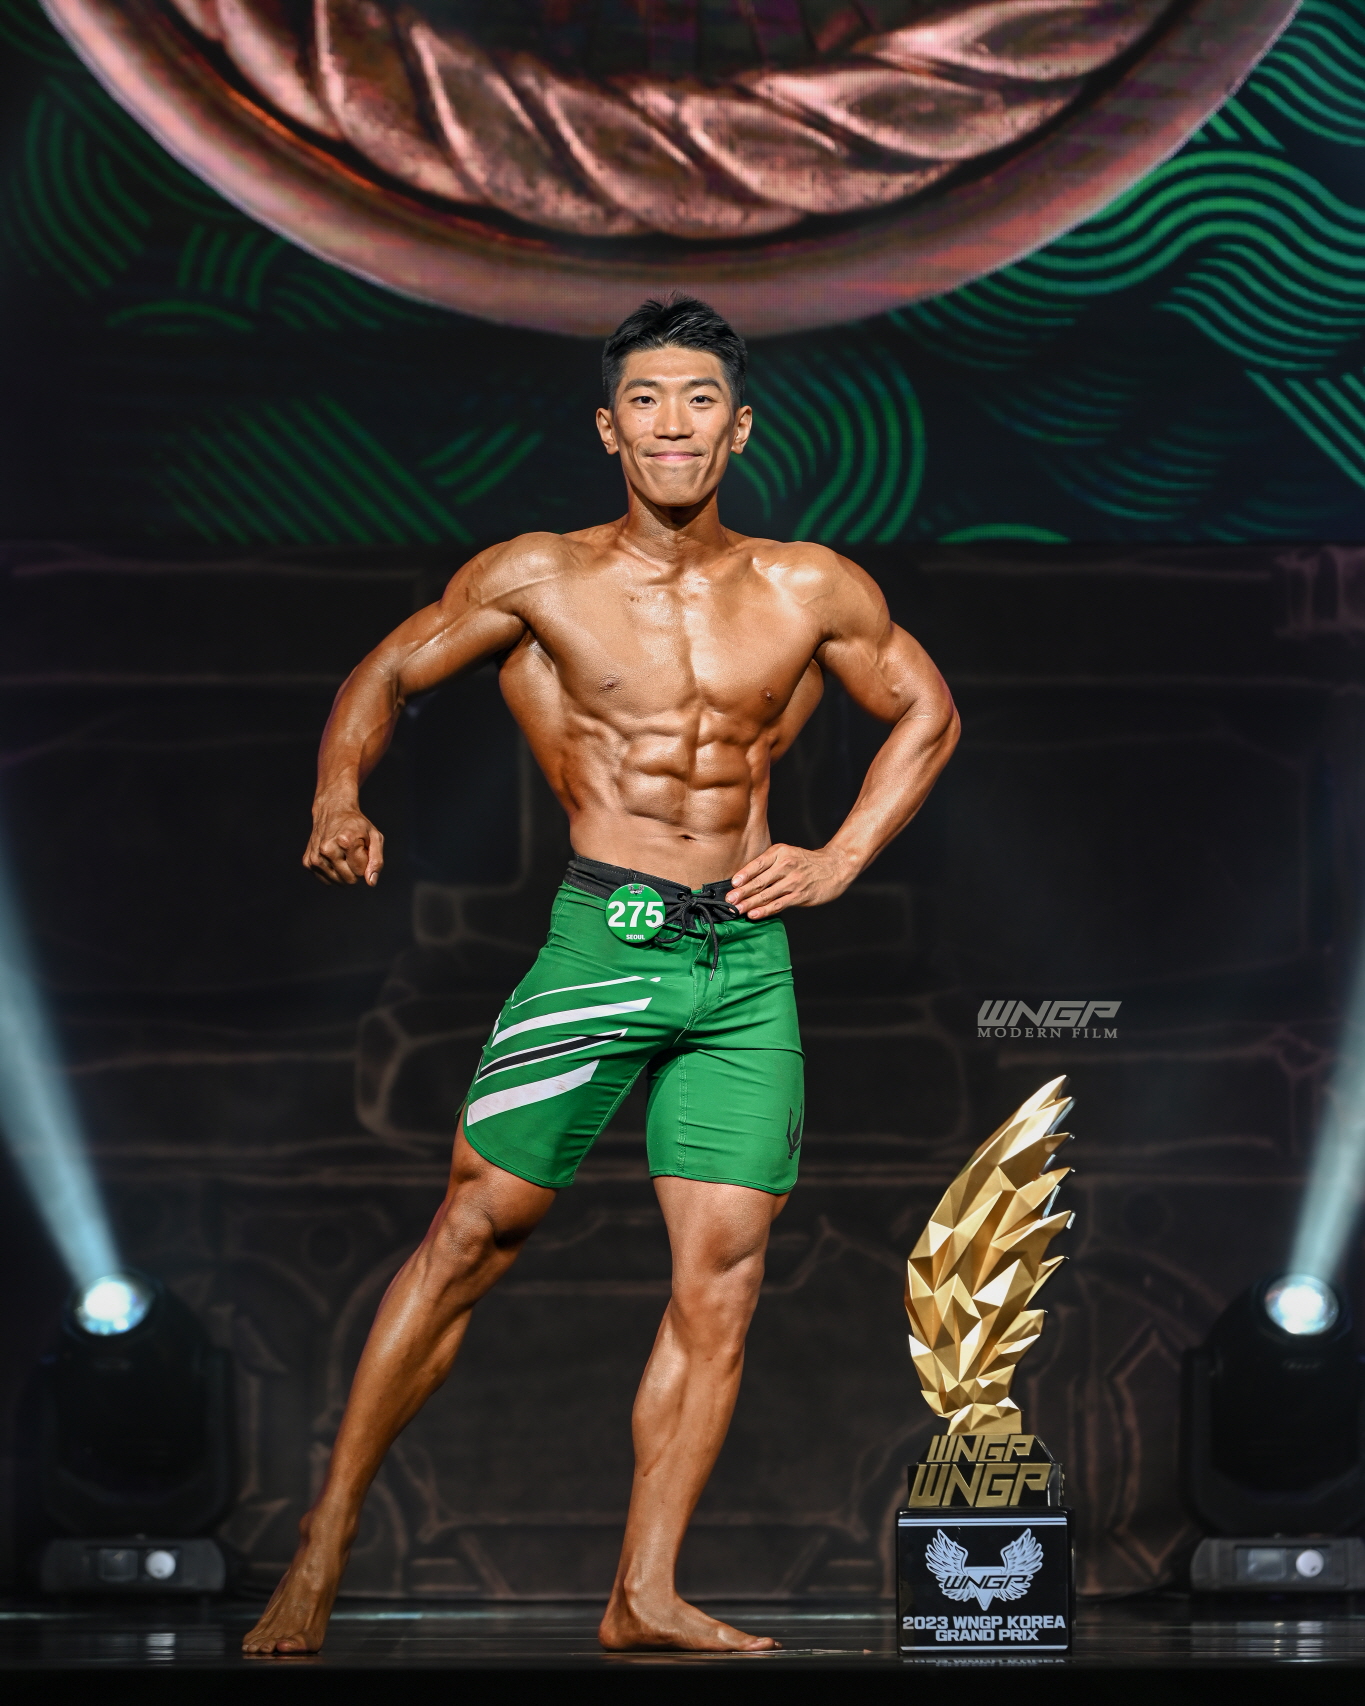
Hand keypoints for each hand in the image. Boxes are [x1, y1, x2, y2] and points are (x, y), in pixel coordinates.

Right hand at [304, 803, 383, 886]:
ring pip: (338, 882)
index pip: (361, 872)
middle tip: (353, 852)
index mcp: (345, 841)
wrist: (332, 811)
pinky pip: (327, 880)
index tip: (361, 848)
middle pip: (349, 879)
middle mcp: (326, 849)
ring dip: (344, 871)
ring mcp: (315, 856)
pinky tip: (333, 857)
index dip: (365, 862)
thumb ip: (376, 861)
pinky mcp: (307, 862)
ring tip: (343, 853)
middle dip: (355, 869)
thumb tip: (370, 883)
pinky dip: (333, 872)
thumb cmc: (356, 825)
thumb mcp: (375, 837)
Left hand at [726, 844, 857, 919]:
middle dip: (742, 892)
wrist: (834, 866)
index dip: (744, 875)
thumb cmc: (806, 862)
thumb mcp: (787, 853)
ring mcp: (793, 881)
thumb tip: (745, 879)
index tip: (733, 884)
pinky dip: (765, 910)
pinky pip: (778, 904)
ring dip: (749, 903)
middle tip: (729, 900)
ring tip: (736, 909)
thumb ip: (769, 864)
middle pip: (759, 881)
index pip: (757, 864)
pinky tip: (754, 914)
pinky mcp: (800, 895)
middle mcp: (786, 865)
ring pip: (767, 894)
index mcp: (780, 852)